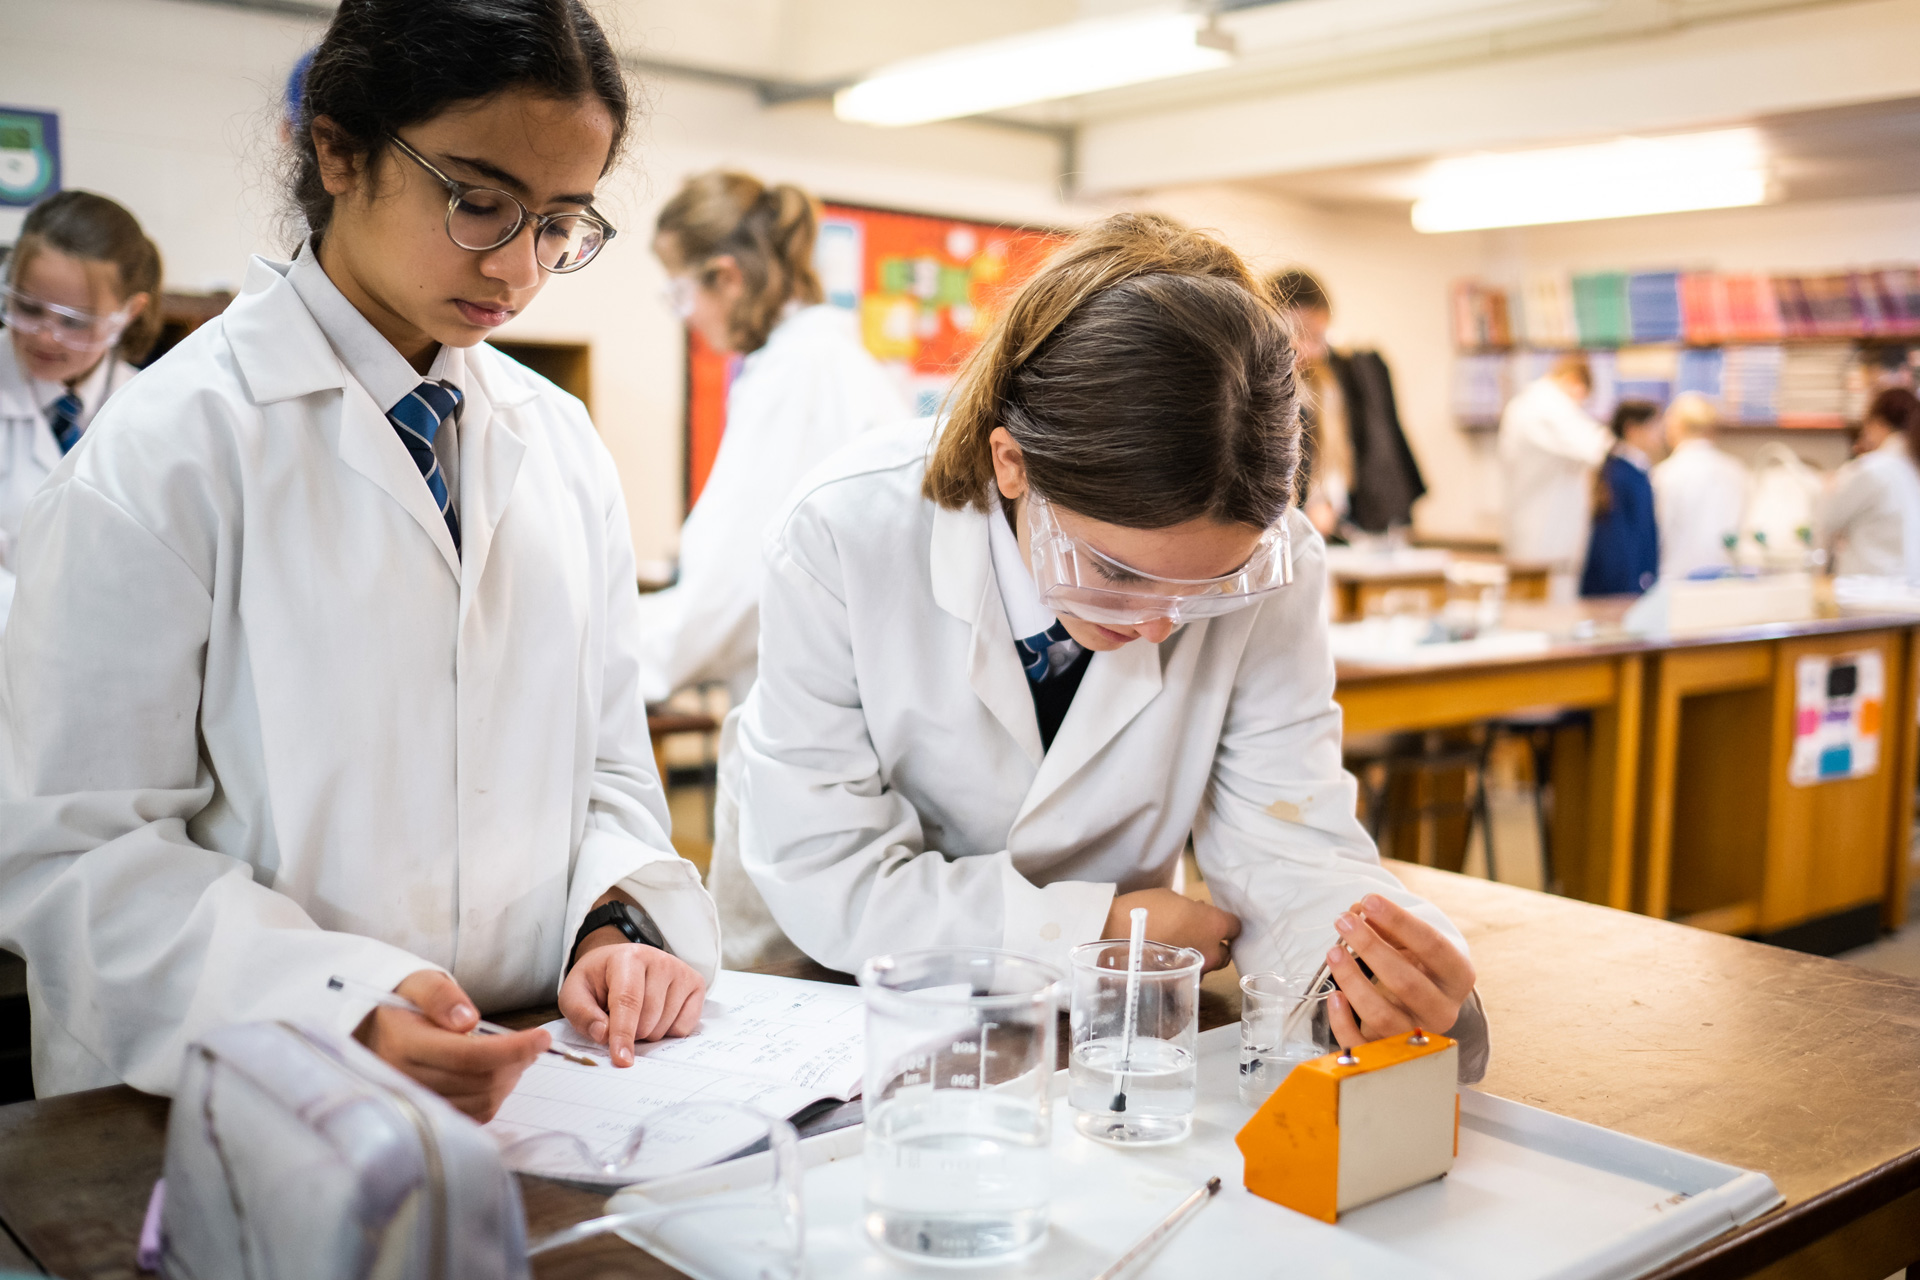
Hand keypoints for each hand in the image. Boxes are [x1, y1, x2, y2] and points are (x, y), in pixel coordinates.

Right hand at [355, 970, 548, 1121]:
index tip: (542, 1037)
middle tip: (532, 1043)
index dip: (512, 1049)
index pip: (469, 1057)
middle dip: (517, 1062)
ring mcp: (416, 1102)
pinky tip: (497, 1073)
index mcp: (404, 1045)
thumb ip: (441, 996)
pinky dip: (494, 1096)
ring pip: (480, 1103)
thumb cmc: (402, 1004)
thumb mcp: (419, 983)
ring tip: (515, 1056)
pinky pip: (472, 1116)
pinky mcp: (427, 1114)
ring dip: (509, 1080)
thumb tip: (467, 1021)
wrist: (370, 1030)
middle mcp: (407, 1080)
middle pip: (479, 1082)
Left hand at [559, 933, 706, 1066]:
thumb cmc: (598, 980)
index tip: (621, 1060)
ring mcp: (681, 971)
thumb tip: (604, 1034)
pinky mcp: (695, 984)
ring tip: (637, 1014)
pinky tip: (657, 1015)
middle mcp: (659, 960)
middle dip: (631, 1034)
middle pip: (648, 1019)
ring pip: (666, 1026)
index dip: (623, 1034)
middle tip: (617, 1020)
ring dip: (647, 1033)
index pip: (628, 1001)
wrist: (619, 962)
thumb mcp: (575, 993)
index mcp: (628, 957)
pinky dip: (668, 1032)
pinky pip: (684, 1027)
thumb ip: (582, 1014)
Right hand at [1105, 888, 1241, 972]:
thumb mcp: (1172, 898)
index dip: (1224, 923)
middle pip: (1226, 952)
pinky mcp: (1180, 984)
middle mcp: (1212, 951)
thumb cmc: (1141, 911)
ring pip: (1207, 967)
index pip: (1235, 926)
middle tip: (1196, 936)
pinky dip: (1181, 970)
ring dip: (1198, 959)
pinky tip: (1166, 963)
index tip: (1212, 921)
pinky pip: (1188, 976)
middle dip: (1215, 945)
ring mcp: (1197, 972)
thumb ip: (1193, 910)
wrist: (1111, 936)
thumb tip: (1198, 915)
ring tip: (1176, 950)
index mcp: (1213, 924)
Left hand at [1323, 894, 1475, 1047]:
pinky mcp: (1390, 1058)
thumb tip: (1360, 911)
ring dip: (1353, 981)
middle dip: (1370, 947)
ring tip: (1333, 952)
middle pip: (1406, 981)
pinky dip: (1343, 1022)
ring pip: (1382, 1015)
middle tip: (1343, 922)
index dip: (1400, 921)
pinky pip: (1362, 1043)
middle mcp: (1444, 1010)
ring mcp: (1417, 1036)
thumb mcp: (1412, 946)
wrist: (1421, 1013)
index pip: (1432, 946)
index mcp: (1458, 977)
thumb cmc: (1415, 970)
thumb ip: (1389, 927)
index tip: (1370, 901)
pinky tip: (1334, 997)